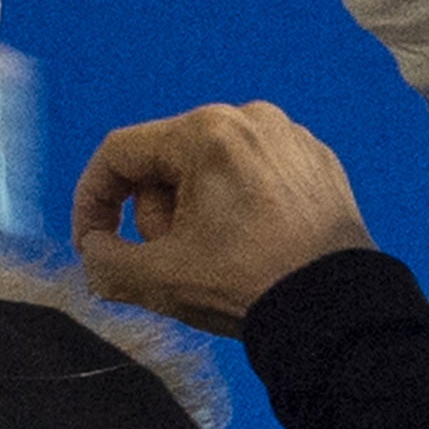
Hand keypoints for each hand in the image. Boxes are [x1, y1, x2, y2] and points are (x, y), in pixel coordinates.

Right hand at [71, 102, 374, 337]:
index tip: (93, 244)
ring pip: (211, 167)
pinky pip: (256, 174)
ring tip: (216, 256)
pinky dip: (241, 205)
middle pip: (167, 160)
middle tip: (171, 259)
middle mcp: (249, 117)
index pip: (120, 153)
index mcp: (205, 132)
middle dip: (156, 213)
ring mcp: (290, 136)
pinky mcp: (319, 160)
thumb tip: (94, 251)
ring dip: (196, 210)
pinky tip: (255, 244)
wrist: (335, 310)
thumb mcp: (158, 280)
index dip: (92, 201)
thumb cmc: (244, 284)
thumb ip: (104, 262)